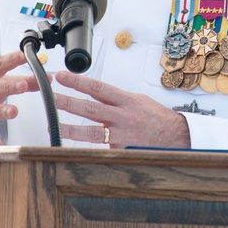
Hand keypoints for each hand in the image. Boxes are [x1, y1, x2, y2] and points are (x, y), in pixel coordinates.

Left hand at [54, 70, 190, 148]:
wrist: (176, 136)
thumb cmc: (157, 118)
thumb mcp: (138, 100)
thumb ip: (116, 98)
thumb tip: (95, 93)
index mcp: (127, 101)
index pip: (98, 87)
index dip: (78, 81)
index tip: (63, 77)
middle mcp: (122, 117)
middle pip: (90, 108)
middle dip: (67, 101)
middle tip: (51, 96)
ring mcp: (121, 135)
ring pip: (91, 132)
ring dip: (69, 128)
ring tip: (53, 125)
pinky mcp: (120, 150)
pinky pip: (100, 148)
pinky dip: (86, 147)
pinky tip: (73, 146)